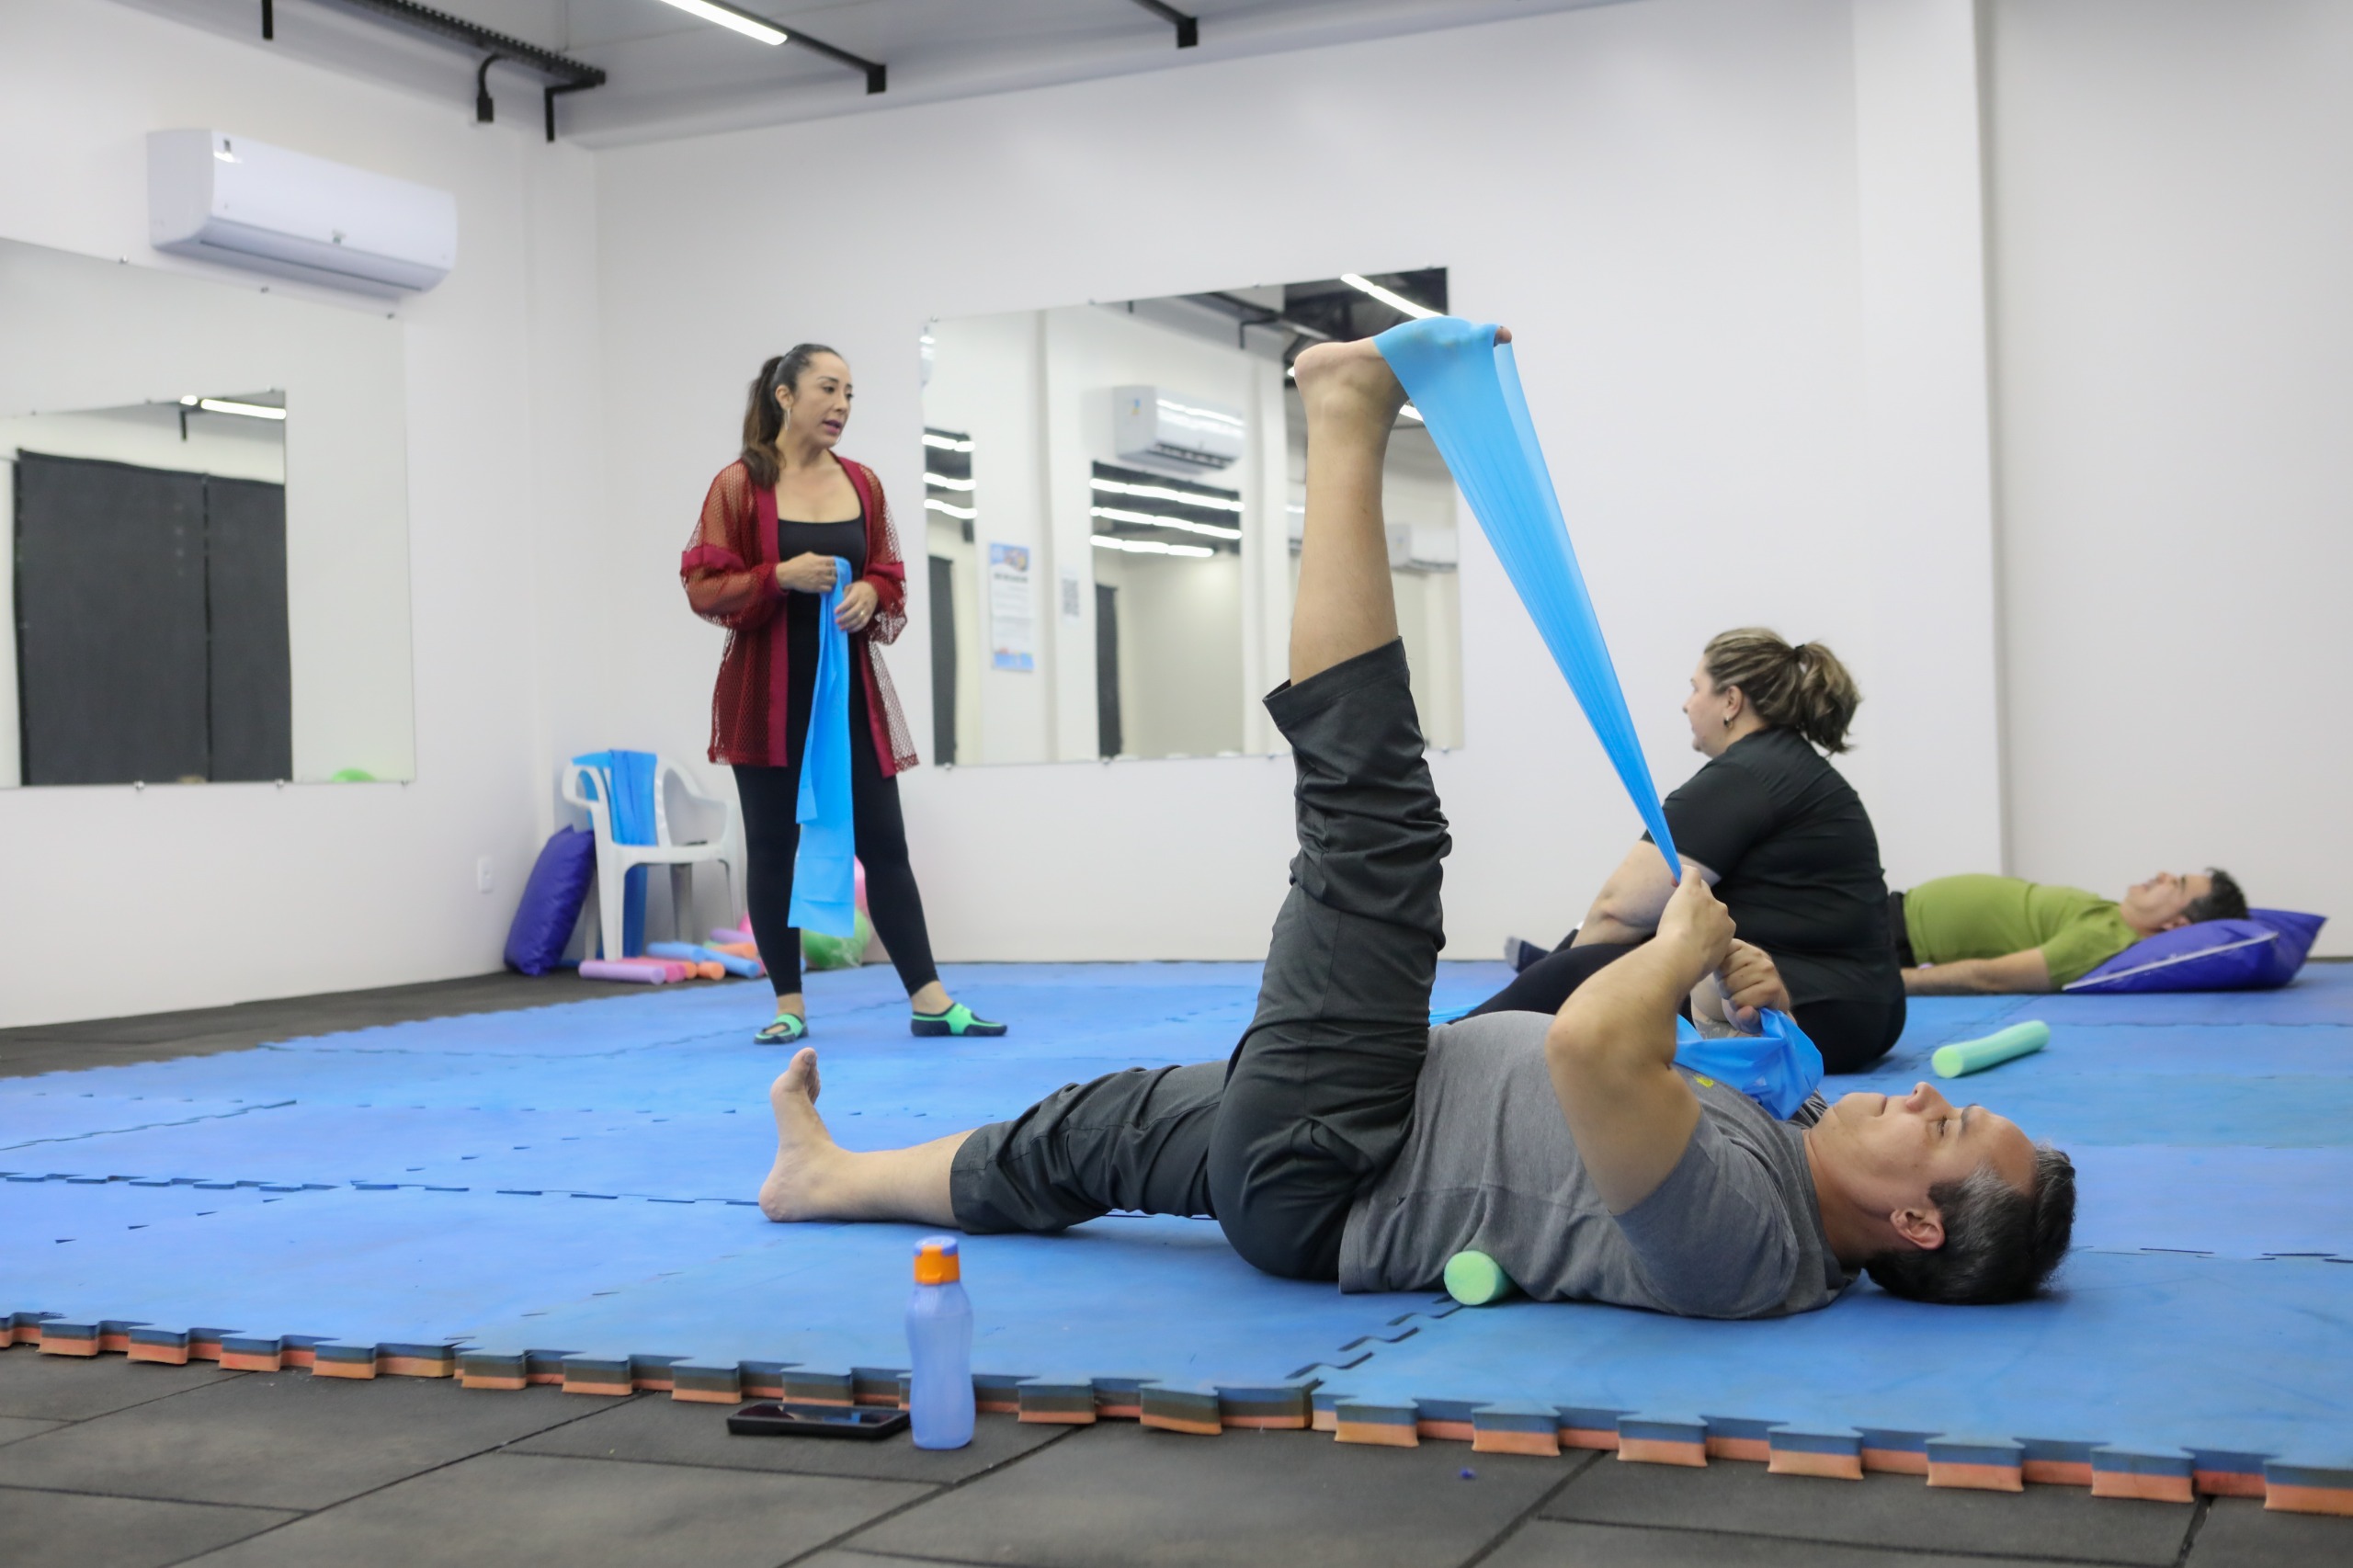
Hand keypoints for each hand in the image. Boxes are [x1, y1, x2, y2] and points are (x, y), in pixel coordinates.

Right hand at [775, 552, 840, 592]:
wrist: (787, 575)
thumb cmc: (796, 564)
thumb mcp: (807, 556)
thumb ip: (818, 557)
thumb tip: (824, 559)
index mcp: (820, 560)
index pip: (835, 561)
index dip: (836, 563)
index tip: (834, 565)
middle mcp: (822, 570)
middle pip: (837, 571)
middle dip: (836, 572)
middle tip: (834, 574)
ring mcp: (820, 579)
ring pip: (835, 581)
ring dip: (833, 581)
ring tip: (830, 581)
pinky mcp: (817, 588)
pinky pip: (829, 589)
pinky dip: (828, 588)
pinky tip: (825, 586)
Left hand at [835, 579, 878, 631]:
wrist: (875, 589)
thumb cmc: (859, 588)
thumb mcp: (850, 586)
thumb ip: (844, 594)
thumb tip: (837, 604)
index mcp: (858, 594)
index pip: (850, 602)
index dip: (843, 607)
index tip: (835, 612)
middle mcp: (863, 602)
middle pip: (855, 612)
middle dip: (845, 618)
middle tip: (837, 621)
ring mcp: (867, 610)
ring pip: (859, 619)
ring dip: (849, 625)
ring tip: (841, 627)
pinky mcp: (869, 615)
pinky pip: (863, 624)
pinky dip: (856, 628)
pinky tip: (849, 630)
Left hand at [1657, 864, 1734, 979]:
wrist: (1683, 957)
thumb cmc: (1691, 965)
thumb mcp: (1707, 961)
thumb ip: (1707, 953)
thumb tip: (1698, 957)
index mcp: (1728, 930)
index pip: (1718, 920)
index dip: (1706, 922)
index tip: (1694, 928)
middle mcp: (1722, 912)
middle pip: (1711, 902)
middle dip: (1699, 907)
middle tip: (1683, 914)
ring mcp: (1708, 900)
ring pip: (1701, 889)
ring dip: (1690, 893)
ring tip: (1675, 899)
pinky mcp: (1692, 891)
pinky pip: (1692, 874)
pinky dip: (1684, 872)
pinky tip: (1676, 873)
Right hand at [1717, 939, 1790, 1029]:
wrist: (1758, 986)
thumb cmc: (1756, 1007)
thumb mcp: (1754, 1022)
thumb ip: (1750, 1021)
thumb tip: (1744, 1013)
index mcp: (1773, 988)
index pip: (1739, 1002)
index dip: (1736, 1006)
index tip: (1744, 1004)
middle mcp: (1767, 967)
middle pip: (1729, 985)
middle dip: (1728, 993)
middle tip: (1736, 992)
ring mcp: (1754, 953)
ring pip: (1722, 971)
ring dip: (1722, 979)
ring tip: (1731, 981)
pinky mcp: (1741, 944)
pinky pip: (1720, 955)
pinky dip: (1719, 964)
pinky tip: (1727, 969)